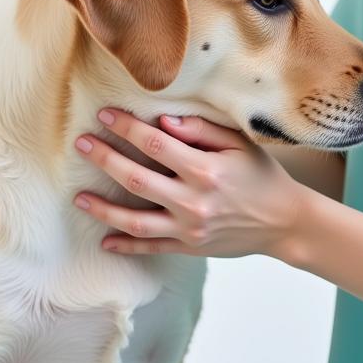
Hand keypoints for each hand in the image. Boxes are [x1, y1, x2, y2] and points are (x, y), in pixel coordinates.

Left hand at [73, 110, 304, 258]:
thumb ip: (201, 131)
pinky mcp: (189, 246)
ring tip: (78, 198)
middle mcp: (193, 200)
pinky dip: (126, 246)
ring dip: (103, 208)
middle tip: (81, 144)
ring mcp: (188, 228)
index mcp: (205, 169)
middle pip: (136, 178)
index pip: (155, 144)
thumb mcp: (239, 144)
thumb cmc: (262, 176)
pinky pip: (151, 247)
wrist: (284, 222)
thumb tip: (163, 121)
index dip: (126, 128)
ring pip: (135, 219)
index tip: (104, 116)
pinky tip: (104, 241)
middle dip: (105, 159)